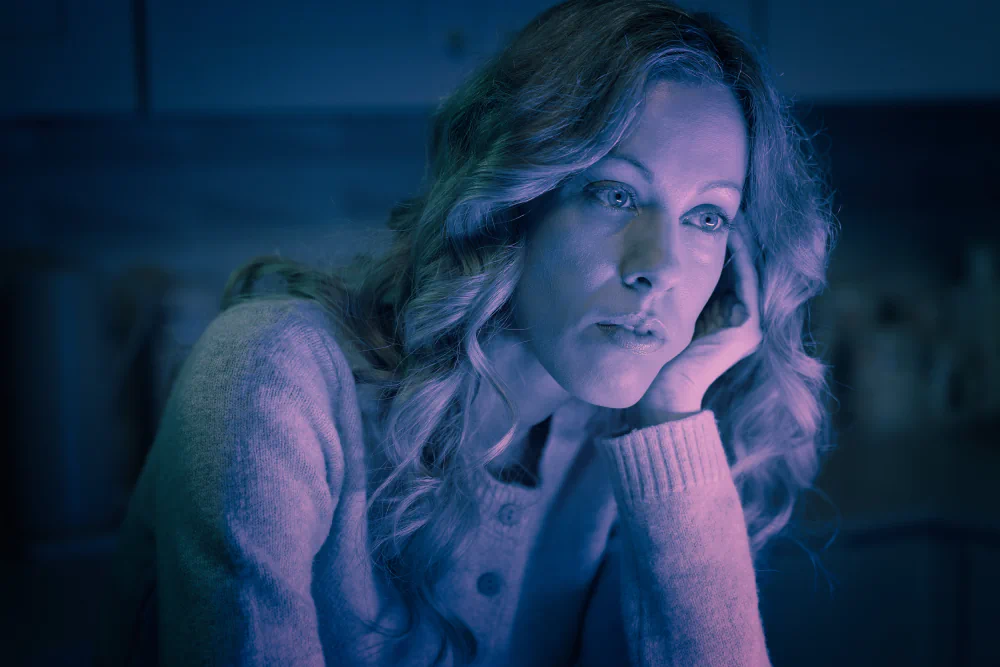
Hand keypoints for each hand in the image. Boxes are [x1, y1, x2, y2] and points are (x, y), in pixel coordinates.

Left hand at [631, 223, 763, 425]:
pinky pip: (748, 281)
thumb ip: (678, 292)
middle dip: (735, 236)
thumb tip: (664, 260)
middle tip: (724, 205)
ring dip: (743, 239)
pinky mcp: (748, 329)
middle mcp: (743, 319)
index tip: (708, 214)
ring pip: (749, 269)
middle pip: (742, 267)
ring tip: (731, 212)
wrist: (663, 392)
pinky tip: (731, 232)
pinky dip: (741, 256)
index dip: (724, 241)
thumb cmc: (657, 356)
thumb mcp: (671, 313)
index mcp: (726, 317)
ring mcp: (750, 325)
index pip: (730, 270)